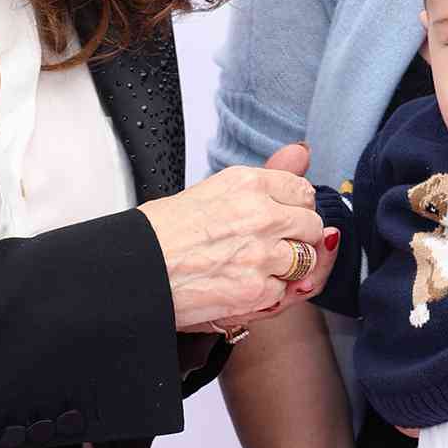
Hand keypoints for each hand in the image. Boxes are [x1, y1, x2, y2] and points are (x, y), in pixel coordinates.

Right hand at [137, 143, 326, 331]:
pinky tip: (240, 285)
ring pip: (306, 260)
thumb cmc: (161, 233)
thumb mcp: (213, 189)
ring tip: (253, 267)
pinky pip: (284, 292)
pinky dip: (267, 294)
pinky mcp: (258, 291)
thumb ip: (268, 175)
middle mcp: (262, 214)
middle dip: (298, 238)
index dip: (294, 208)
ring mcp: (263, 255)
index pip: (303, 190)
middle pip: (312, 225)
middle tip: (268, 246)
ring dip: (286, 267)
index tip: (282, 217)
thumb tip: (302, 152)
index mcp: (248, 183)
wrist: (134, 270)